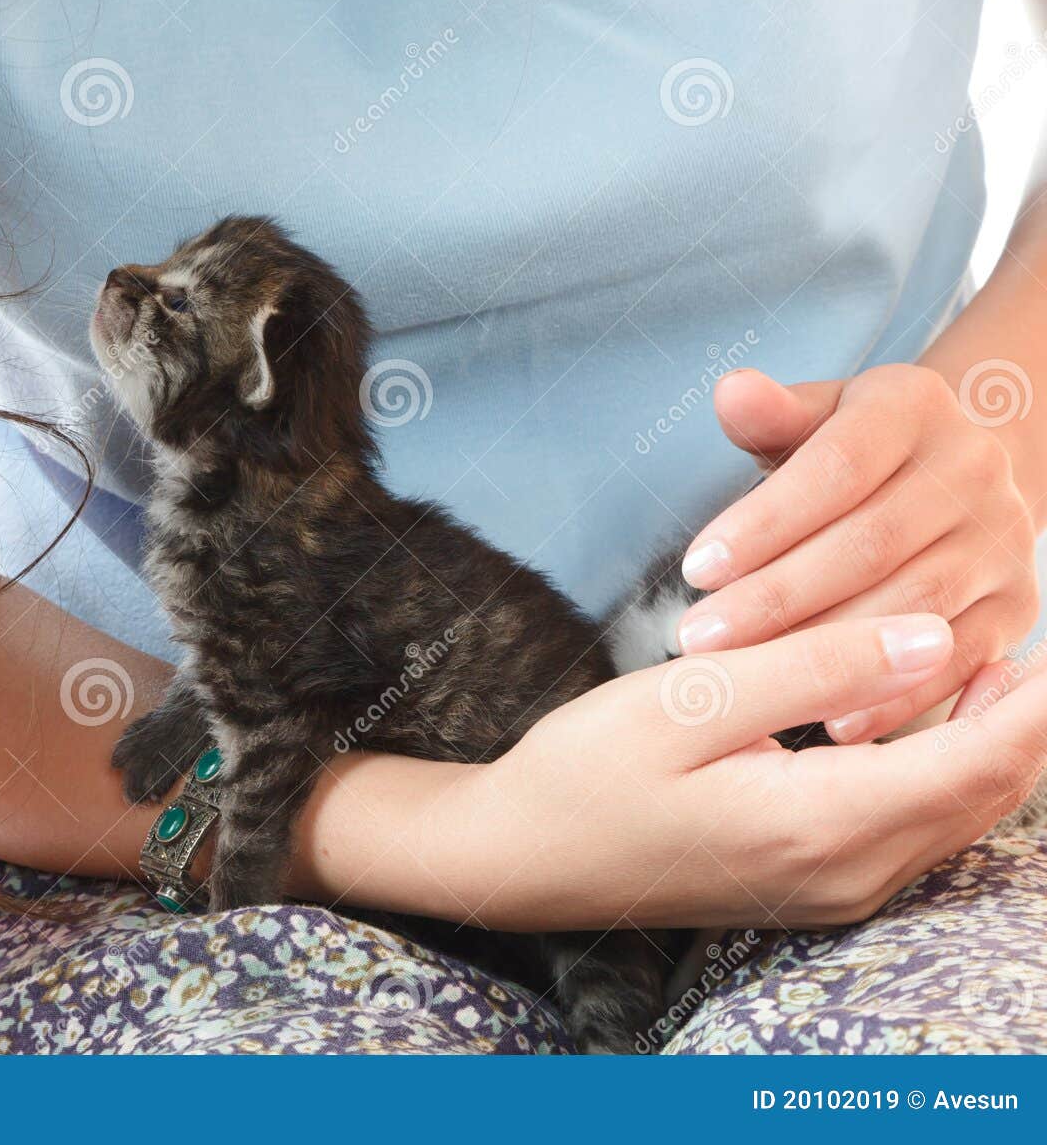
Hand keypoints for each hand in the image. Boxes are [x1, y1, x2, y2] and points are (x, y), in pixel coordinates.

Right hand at [445, 613, 1044, 930]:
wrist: (522, 857)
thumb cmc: (586, 771)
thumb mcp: (688, 699)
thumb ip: (816, 666)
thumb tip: (936, 638)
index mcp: (821, 825)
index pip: (984, 761)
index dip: (1036, 694)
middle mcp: (847, 875)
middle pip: (990, 793)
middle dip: (1024, 711)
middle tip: (1024, 626)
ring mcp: (833, 892)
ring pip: (960, 814)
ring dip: (987, 739)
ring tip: (979, 656)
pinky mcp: (815, 887)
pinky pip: (917, 828)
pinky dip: (941, 768)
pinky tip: (914, 714)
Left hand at [674, 367, 1039, 743]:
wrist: (949, 477)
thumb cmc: (846, 455)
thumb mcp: (810, 420)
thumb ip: (770, 416)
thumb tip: (733, 391)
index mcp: (913, 407)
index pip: (835, 468)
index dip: (764, 522)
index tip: (696, 570)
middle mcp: (973, 470)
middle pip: (869, 543)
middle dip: (776, 597)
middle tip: (699, 639)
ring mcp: (1002, 542)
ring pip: (911, 606)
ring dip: (824, 650)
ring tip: (745, 678)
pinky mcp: (1015, 608)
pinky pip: (956, 661)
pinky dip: (894, 697)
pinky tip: (827, 721)